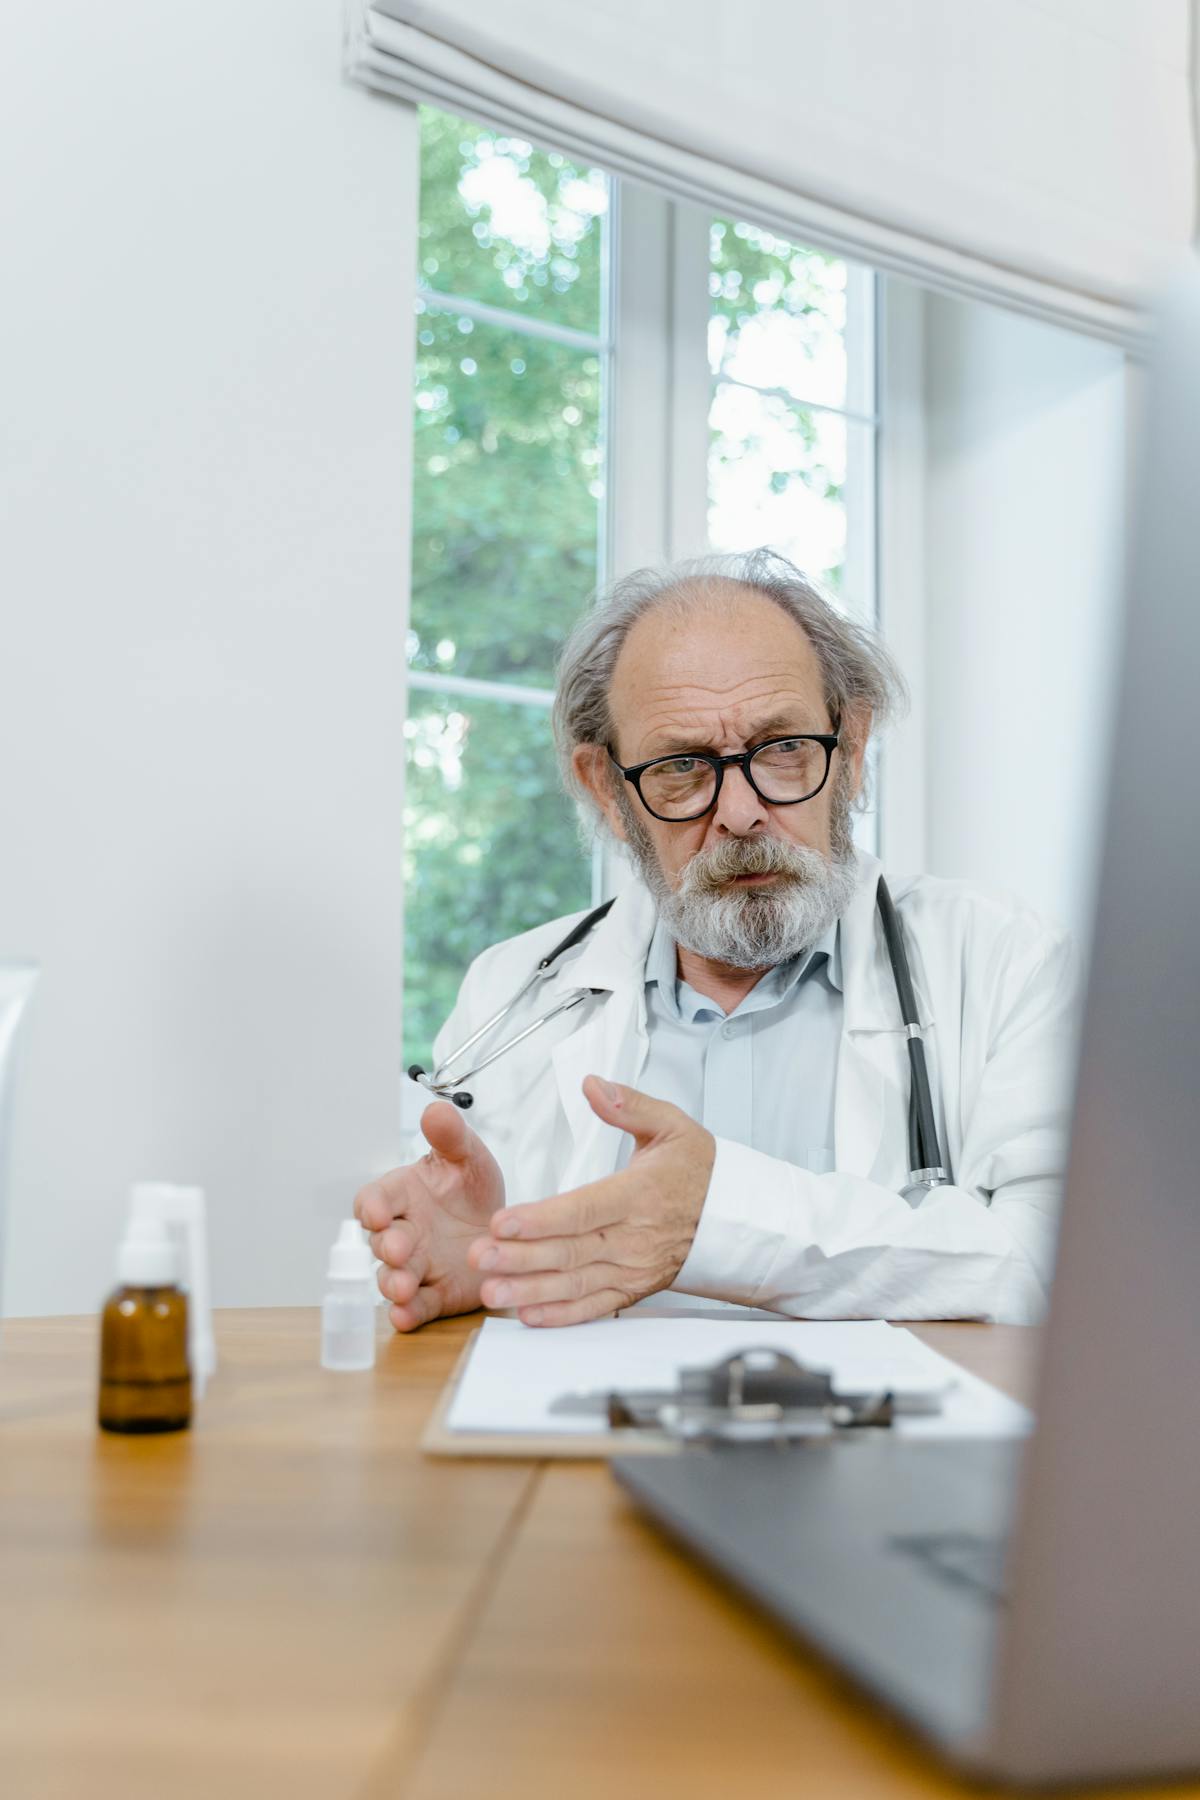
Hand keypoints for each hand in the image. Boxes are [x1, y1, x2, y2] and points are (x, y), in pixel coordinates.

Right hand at [355, 1102, 503, 1331]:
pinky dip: (409, 1313)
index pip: (375, 1199)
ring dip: (392, 1283)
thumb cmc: (472, 1189)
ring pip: (393, 1278)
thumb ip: (451, 1136)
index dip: (373, 1207)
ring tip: (401, 1287)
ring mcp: (417, 1267)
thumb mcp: (468, 1157)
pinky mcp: (434, 1295)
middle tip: (398, 1249)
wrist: (503, 1228)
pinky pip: (417, 1307)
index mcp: (403, 1196)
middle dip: (387, 1247)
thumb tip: (435, 1109)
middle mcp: (402, 1233)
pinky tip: (406, 1316)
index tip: (377, 1213)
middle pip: (382, 1242)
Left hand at [466, 1076, 713, 1325]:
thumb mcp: (672, 1126)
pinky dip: (561, 1315)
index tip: (503, 1222)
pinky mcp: (633, 1289)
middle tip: (479, 1256)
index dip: (541, 1219)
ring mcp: (634, 1268)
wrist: (737, 1218)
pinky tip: (528, 1314)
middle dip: (520, 1257)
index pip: (584, 1209)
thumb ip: (629, 1105)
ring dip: (531, 1289)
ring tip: (492, 1291)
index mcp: (639, 1194)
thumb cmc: (701, 1172)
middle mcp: (635, 1237)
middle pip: (571, 1250)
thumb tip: (593, 1085)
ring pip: (576, 1283)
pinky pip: (594, 1306)